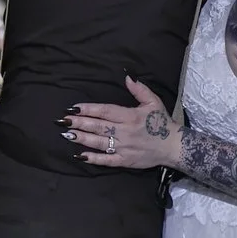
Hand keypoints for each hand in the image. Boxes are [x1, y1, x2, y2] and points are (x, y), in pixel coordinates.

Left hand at [63, 76, 183, 169]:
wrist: (173, 147)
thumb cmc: (162, 122)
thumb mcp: (154, 101)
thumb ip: (139, 89)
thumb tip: (127, 77)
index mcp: (130, 116)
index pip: (105, 111)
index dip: (89, 109)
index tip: (74, 108)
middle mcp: (125, 131)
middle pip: (98, 126)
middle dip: (80, 123)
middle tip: (63, 121)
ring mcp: (124, 147)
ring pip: (99, 142)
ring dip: (82, 138)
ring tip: (67, 134)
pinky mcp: (125, 160)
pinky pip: (107, 160)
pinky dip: (93, 158)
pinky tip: (80, 155)